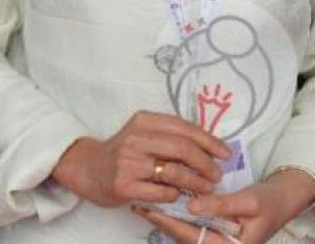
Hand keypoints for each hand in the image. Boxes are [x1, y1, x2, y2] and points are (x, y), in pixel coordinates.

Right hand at [50, 110, 231, 207]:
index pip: (185, 128)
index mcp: (144, 120)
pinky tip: (179, 195)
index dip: (210, 141)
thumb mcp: (144, 132)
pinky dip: (175, 194)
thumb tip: (210, 143)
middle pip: (183, 149)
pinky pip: (161, 192)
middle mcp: (136, 138)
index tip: (225, 153)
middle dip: (206, 164)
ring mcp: (129, 162)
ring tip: (206, 188)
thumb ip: (171, 134)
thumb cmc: (123, 151)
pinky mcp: (124, 185)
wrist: (88, 168)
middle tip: (217, 174)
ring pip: (174, 172)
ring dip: (196, 182)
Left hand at [137, 168, 314, 243]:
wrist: (286, 199)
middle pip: (185, 236)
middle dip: (163, 221)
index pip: (192, 237)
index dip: (170, 224)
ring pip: (187, 230)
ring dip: (169, 217)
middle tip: (139, 205)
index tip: (151, 210)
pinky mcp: (217, 229)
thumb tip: (192, 206)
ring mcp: (218, 238)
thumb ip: (220, 205)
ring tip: (147, 202)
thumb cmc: (270, 201)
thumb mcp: (248, 202)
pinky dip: (180, 213)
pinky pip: (194, 224)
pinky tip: (168, 199)